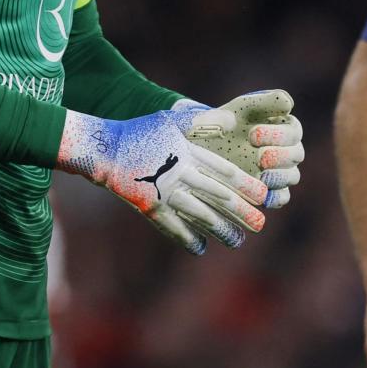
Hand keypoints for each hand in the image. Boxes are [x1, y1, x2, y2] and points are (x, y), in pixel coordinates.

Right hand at [56, 109, 269, 254]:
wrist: (103, 149)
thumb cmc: (141, 132)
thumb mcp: (171, 119)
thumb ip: (202, 120)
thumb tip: (233, 120)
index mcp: (187, 153)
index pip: (223, 171)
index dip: (245, 184)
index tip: (263, 195)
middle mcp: (178, 174)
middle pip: (216, 196)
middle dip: (240, 211)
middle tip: (260, 225)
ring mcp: (163, 193)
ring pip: (198, 215)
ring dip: (220, 229)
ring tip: (237, 241)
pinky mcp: (148, 207)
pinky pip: (171, 227)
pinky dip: (186, 238)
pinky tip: (201, 248)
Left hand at [179, 90, 304, 207]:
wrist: (202, 147)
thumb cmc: (223, 122)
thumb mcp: (238, 108)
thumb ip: (262, 102)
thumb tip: (288, 103)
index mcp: (283, 127)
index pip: (293, 132)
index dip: (277, 135)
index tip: (252, 135)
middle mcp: (286, 150)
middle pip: (296, 155)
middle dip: (280, 156)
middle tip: (260, 157)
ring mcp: (279, 172)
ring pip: (292, 176)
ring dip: (279, 176)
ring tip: (261, 174)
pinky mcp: (269, 192)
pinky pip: (282, 198)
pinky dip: (276, 198)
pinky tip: (263, 196)